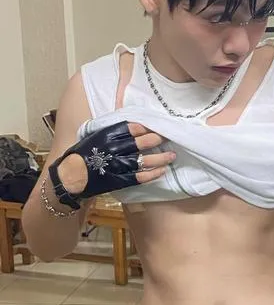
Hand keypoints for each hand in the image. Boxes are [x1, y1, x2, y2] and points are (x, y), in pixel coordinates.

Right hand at [50, 122, 174, 208]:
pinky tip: (162, 171)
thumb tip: (130, 124)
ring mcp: (118, 165)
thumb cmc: (82, 154)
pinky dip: (153, 174)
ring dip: (160, 157)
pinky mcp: (120, 180)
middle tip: (168, 137)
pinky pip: (140, 176)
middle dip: (157, 139)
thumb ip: (110, 130)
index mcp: (107, 135)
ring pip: (144, 160)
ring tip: (172, 155)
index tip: (156, 125)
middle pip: (141, 142)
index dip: (146, 126)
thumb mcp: (94, 136)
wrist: (71, 177)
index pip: (131, 127)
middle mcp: (114, 149)